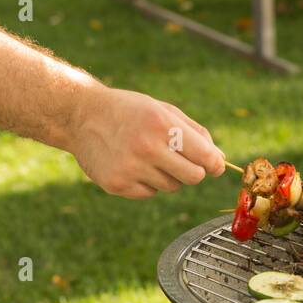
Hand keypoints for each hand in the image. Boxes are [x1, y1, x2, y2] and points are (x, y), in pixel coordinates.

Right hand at [68, 88, 225, 198]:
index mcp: (162, 125)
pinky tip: (132, 164)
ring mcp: (130, 169)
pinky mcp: (117, 185)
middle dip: (194, 171)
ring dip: (168, 175)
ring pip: (171, 187)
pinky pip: (149, 193)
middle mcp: (147, 148)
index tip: (215, 165)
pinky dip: (147, 182)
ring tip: (148, 156)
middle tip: (182, 160)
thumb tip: (220, 159)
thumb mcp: (162, 109)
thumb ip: (194, 132)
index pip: (204, 156)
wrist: (82, 116)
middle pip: (193, 177)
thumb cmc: (129, 110)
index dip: (214, 164)